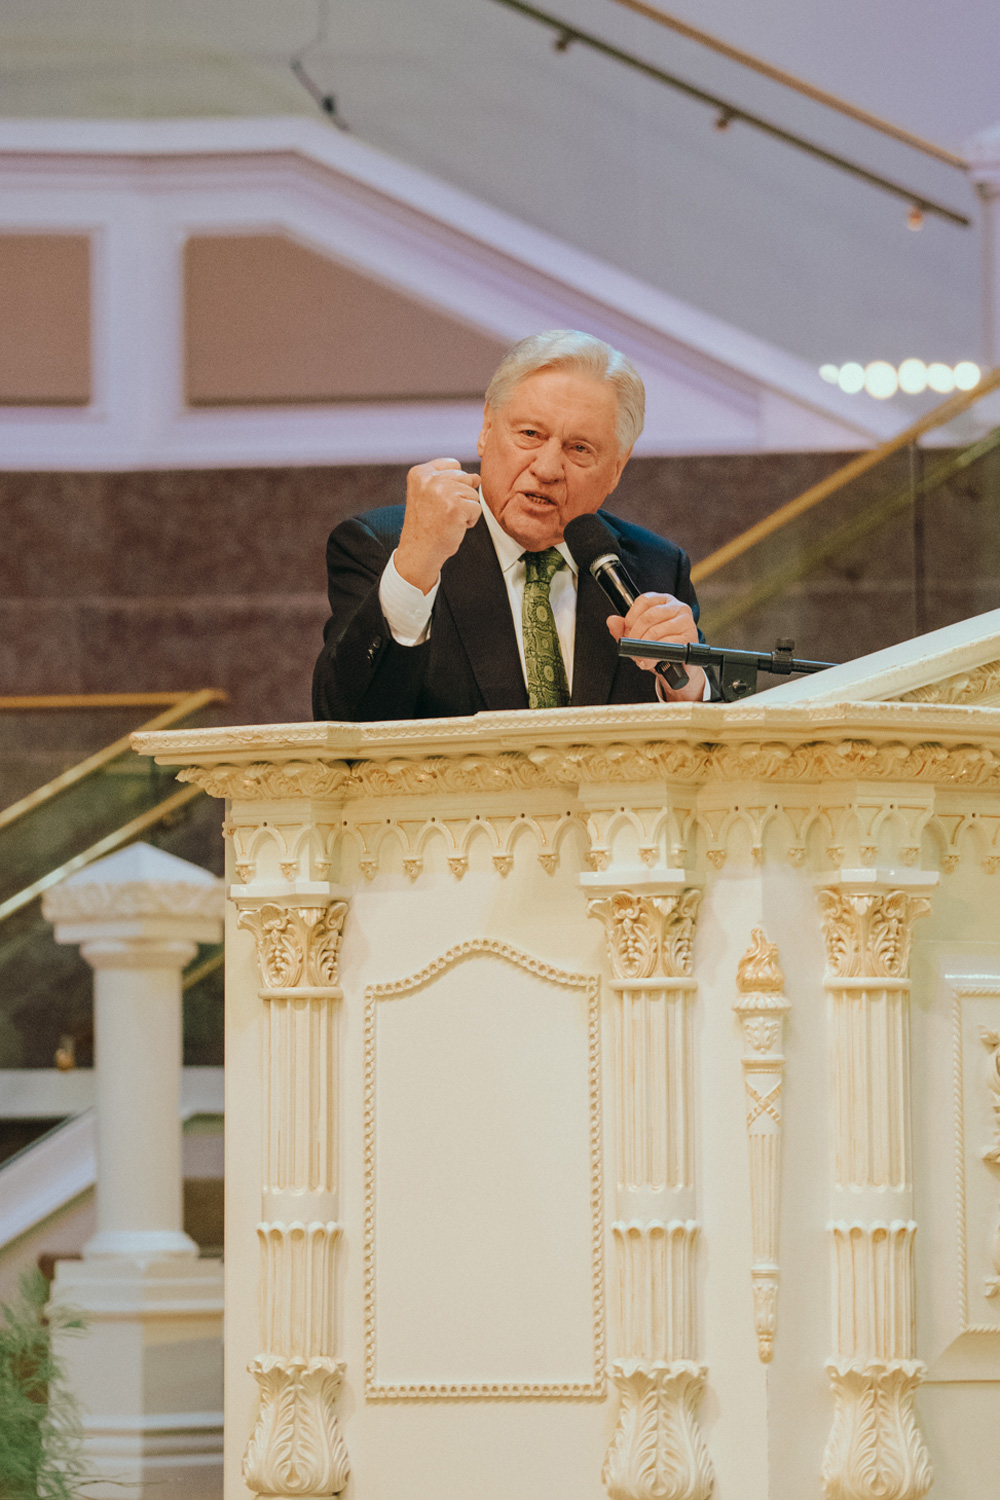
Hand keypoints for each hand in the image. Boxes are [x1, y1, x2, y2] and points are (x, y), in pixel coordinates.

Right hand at [395, 458, 481, 592]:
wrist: (419, 551)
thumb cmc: (425, 525)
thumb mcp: (427, 493)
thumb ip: (447, 479)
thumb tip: (477, 477)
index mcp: (420, 473)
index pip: (453, 465)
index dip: (453, 484)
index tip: (438, 500)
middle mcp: (430, 479)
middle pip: (466, 478)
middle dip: (460, 497)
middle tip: (442, 512)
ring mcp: (444, 492)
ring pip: (473, 493)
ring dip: (465, 509)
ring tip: (447, 519)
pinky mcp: (457, 506)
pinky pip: (477, 508)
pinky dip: (470, 521)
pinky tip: (453, 526)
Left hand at [606, 592, 706, 701]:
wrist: (677, 666)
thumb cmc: (659, 646)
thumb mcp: (637, 636)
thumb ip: (622, 628)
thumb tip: (611, 620)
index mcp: (663, 601)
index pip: (644, 600)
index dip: (631, 617)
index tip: (627, 630)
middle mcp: (677, 607)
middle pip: (649, 616)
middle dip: (635, 635)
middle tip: (632, 647)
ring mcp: (686, 621)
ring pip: (656, 631)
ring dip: (643, 648)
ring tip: (641, 657)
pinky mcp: (690, 637)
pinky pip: (667, 644)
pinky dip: (653, 656)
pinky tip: (650, 662)